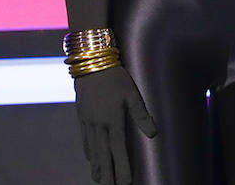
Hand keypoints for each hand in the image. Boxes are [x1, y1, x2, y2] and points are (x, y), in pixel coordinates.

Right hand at [73, 65, 156, 184]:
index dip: (122, 167)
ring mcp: (88, 121)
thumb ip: (141, 115)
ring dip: (97, 165)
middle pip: (103, 154)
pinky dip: (89, 151)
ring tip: (100, 179)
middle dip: (107, 173)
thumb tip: (153, 133)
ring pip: (92, 149)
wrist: (91, 63)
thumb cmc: (115, 77)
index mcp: (113, 119)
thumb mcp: (132, 94)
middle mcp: (98, 124)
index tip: (125, 182)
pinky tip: (91, 158)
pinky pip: (85, 139)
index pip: (118, 149)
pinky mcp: (82, 115)